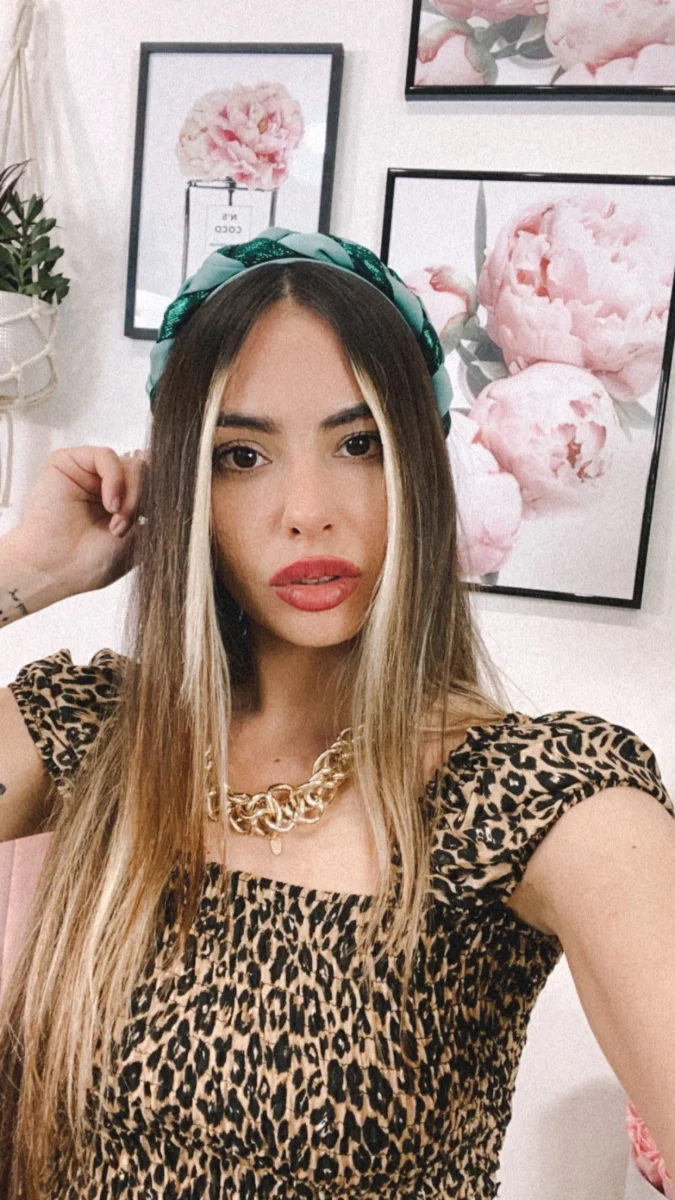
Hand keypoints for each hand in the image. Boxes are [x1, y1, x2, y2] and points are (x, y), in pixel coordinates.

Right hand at [12, 445, 148, 596]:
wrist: (53, 569)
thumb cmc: (88, 563)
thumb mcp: (140, 540)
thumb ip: (156, 513)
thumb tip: (178, 488)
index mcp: (125, 502)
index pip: (155, 482)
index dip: (163, 493)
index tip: (161, 514)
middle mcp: (108, 485)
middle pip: (147, 472)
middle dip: (145, 499)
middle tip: (127, 527)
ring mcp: (90, 473)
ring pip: (132, 464)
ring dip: (131, 494)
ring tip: (117, 522)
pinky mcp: (70, 462)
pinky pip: (107, 456)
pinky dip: (116, 479)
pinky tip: (110, 504)